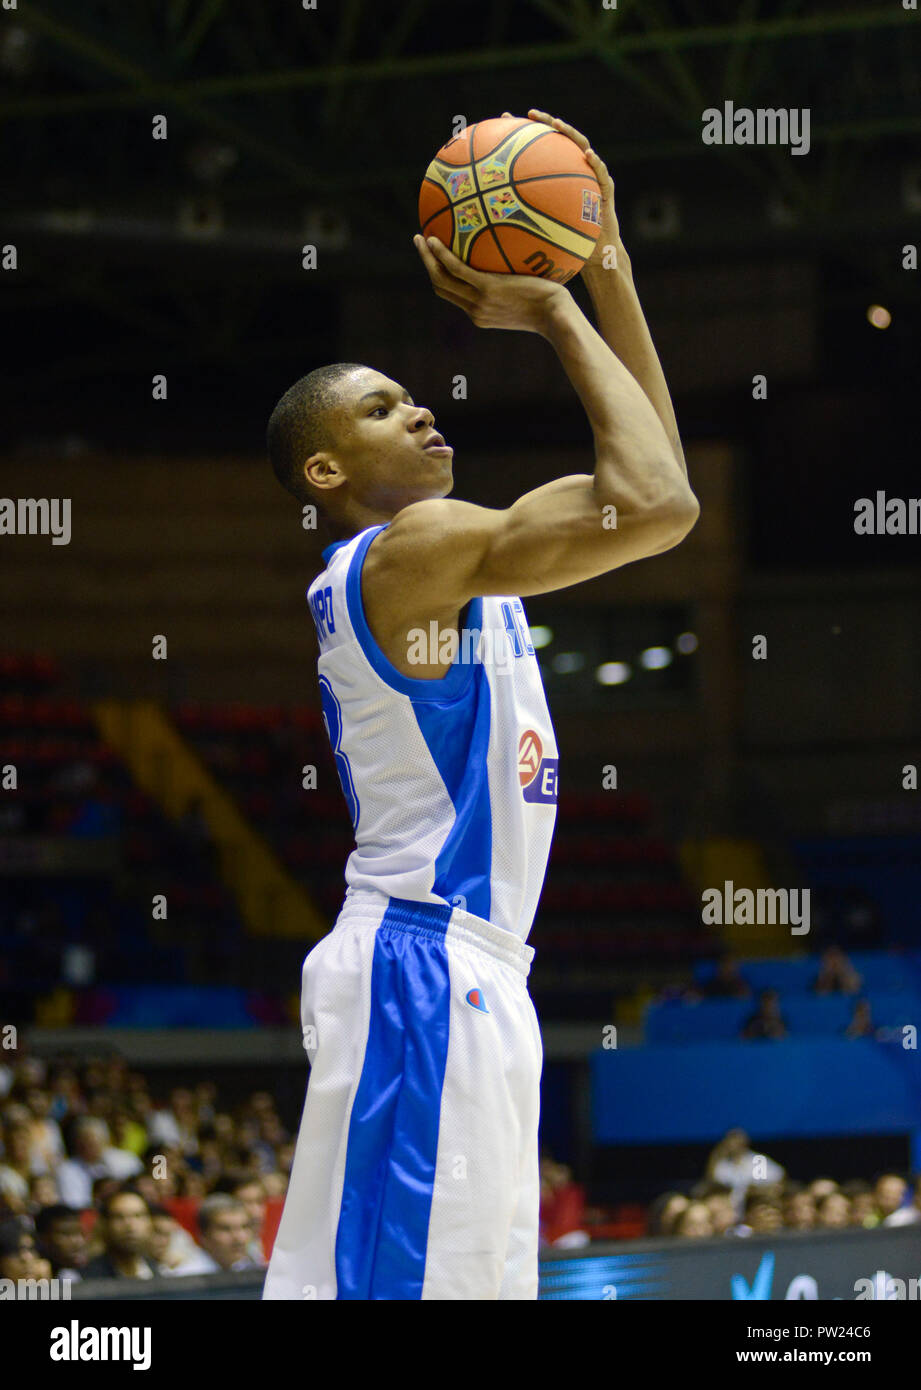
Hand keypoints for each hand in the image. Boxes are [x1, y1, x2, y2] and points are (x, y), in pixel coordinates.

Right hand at [412, 232, 568, 333]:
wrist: (557, 317)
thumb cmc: (552, 307)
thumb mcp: (531, 302)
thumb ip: (518, 289)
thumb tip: (521, 267)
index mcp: (481, 315)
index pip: (454, 296)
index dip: (440, 278)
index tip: (435, 261)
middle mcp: (475, 311)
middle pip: (441, 287)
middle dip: (427, 265)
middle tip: (420, 243)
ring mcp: (480, 301)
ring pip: (442, 279)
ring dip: (427, 258)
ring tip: (420, 238)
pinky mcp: (487, 289)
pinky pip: (457, 269)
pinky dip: (442, 255)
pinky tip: (436, 240)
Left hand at [502, 108, 619, 273]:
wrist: (594, 254)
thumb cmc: (566, 242)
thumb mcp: (539, 228)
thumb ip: (522, 217)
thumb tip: (491, 218)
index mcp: (559, 174)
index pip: (542, 147)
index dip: (525, 132)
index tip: (506, 119)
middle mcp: (575, 170)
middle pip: (561, 139)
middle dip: (546, 123)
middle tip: (531, 114)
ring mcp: (592, 176)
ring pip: (582, 147)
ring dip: (570, 134)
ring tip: (558, 125)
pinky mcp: (606, 189)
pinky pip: (601, 174)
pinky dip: (596, 163)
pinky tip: (588, 155)